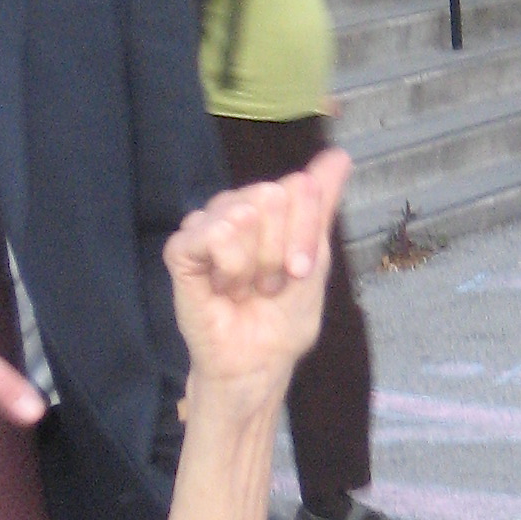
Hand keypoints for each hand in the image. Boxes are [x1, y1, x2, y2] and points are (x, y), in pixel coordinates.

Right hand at [164, 151, 348, 411]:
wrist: (256, 363)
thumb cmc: (283, 319)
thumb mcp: (316, 260)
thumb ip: (322, 206)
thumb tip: (339, 156)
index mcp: (270, 207)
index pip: (299, 185)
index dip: (306, 234)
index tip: (300, 271)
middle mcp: (237, 207)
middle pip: (272, 194)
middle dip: (280, 251)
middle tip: (269, 284)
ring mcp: (206, 225)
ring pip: (244, 212)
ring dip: (255, 266)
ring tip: (245, 289)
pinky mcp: (181, 249)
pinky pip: (213, 233)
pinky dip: (229, 268)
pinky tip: (222, 288)